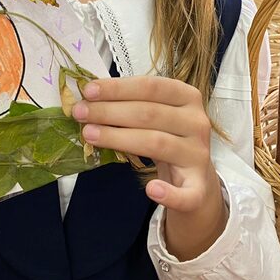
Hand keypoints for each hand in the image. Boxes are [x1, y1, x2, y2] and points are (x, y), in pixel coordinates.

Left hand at [73, 76, 227, 259]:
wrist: (195, 181)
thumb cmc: (168, 139)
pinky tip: (151, 190)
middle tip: (80, 114)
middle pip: (150, 114)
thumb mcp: (156, 117)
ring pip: (157, 143)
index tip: (88, 91)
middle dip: (110, 112)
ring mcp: (199, 156)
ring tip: (90, 135)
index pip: (152, 87)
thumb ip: (130, 105)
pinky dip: (168, 192)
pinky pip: (185, 193)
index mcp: (188, 97)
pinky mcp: (199, 188)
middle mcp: (197, 123)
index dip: (118, 88)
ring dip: (120, 138)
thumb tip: (89, 98)